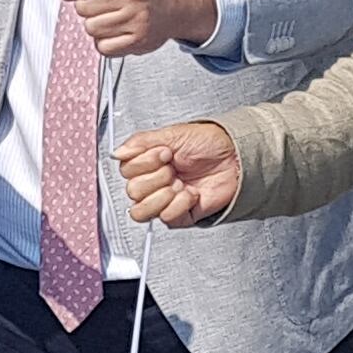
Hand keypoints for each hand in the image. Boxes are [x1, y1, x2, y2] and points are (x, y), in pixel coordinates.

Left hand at [53, 0, 217, 58]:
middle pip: (82, 8)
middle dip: (86, 5)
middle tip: (103, 0)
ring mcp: (136, 17)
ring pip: (90, 28)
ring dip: (96, 23)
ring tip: (112, 13)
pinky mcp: (138, 39)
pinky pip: (103, 47)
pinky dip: (105, 40)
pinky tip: (117, 27)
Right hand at [116, 122, 240, 228]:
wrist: (235, 157)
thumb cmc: (209, 143)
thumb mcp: (172, 134)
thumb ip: (140, 142)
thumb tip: (116, 152)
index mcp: (148, 162)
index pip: (126, 171)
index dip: (143, 163)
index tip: (164, 153)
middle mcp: (153, 182)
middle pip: (132, 192)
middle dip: (156, 178)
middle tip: (174, 168)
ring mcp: (165, 200)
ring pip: (141, 211)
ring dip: (162, 195)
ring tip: (180, 183)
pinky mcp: (179, 215)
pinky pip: (166, 218)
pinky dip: (180, 205)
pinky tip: (192, 194)